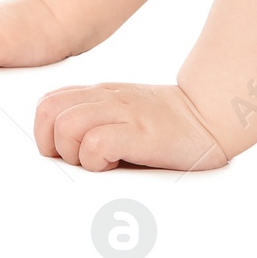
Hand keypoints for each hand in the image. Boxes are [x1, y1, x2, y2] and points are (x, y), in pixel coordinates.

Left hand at [34, 82, 231, 171]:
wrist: (210, 115)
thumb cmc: (166, 123)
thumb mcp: (123, 112)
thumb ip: (95, 119)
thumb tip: (61, 150)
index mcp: (100, 94)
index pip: (47, 104)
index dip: (46, 134)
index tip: (67, 153)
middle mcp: (106, 99)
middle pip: (48, 112)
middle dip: (55, 144)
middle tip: (80, 159)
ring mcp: (122, 113)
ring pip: (66, 127)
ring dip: (76, 153)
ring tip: (100, 162)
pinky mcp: (138, 132)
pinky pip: (95, 144)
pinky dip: (96, 161)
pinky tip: (115, 163)